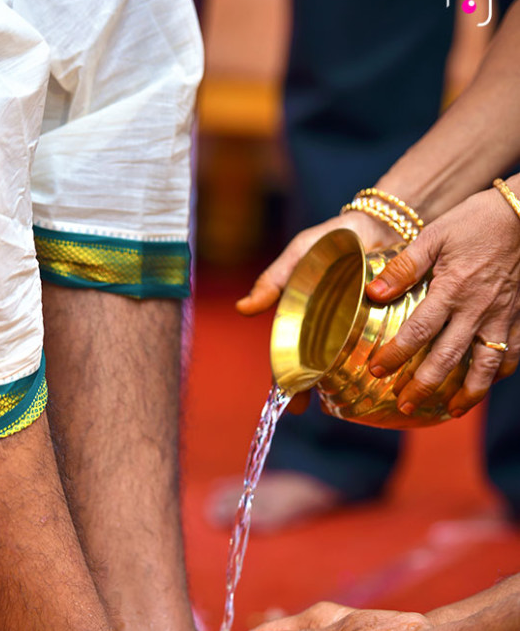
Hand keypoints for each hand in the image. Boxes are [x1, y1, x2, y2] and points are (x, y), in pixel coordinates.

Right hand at [236, 214, 392, 410]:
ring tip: (344, 401)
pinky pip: (380, 349)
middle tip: (310, 407)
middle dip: (311, 389)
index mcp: (306, 318)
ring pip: (346, 364)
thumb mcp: (300, 255)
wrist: (380, 223)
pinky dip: (378, 364)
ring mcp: (358, 330)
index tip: (290, 404)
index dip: (287, 381)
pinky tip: (381, 382)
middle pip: (316, 367)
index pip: (291, 356)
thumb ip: (274, 279)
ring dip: (343, 384)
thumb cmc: (334, 239)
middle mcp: (330, 329)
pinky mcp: (387, 324)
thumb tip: (243, 309)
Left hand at [366, 186, 519, 415]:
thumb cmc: (478, 220)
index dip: (396, 355)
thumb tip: (373, 292)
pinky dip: (500, 372)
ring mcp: (502, 316)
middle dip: (425, 387)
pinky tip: (488, 382)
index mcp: (451, 289)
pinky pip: (512, 352)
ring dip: (468, 393)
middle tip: (406, 406)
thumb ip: (404, 267)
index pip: (417, 331)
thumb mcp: (435, 235)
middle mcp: (477, 309)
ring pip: (486, 365)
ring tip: (451, 411)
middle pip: (448, 359)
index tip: (377, 371)